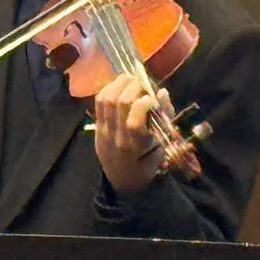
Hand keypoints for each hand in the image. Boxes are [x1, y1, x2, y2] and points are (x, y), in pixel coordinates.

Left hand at [92, 71, 167, 195]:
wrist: (121, 180)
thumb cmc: (146, 165)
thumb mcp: (161, 148)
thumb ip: (163, 120)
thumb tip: (162, 92)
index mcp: (135, 148)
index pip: (134, 123)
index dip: (143, 104)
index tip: (152, 98)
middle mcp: (116, 138)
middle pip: (119, 105)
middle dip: (133, 87)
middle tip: (143, 82)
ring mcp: (103, 131)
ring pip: (106, 100)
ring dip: (119, 84)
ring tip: (131, 79)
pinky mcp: (96, 126)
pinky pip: (99, 102)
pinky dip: (109, 88)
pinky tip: (119, 85)